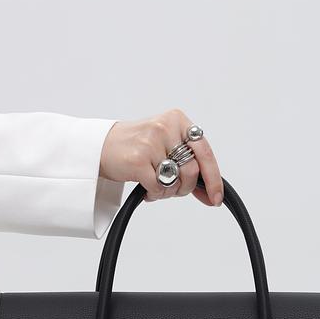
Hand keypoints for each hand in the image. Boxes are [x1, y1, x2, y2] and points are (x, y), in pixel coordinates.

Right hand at [99, 109, 222, 206]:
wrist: (102, 146)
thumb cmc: (137, 147)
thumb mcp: (166, 144)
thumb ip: (188, 160)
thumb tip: (211, 190)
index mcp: (178, 120)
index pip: (205, 152)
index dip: (214, 179)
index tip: (217, 198)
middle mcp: (166, 128)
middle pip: (192, 170)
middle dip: (185, 188)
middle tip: (174, 190)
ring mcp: (151, 143)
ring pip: (176, 181)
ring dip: (169, 192)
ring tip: (157, 187)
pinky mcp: (138, 160)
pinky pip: (159, 188)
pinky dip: (155, 194)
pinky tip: (146, 189)